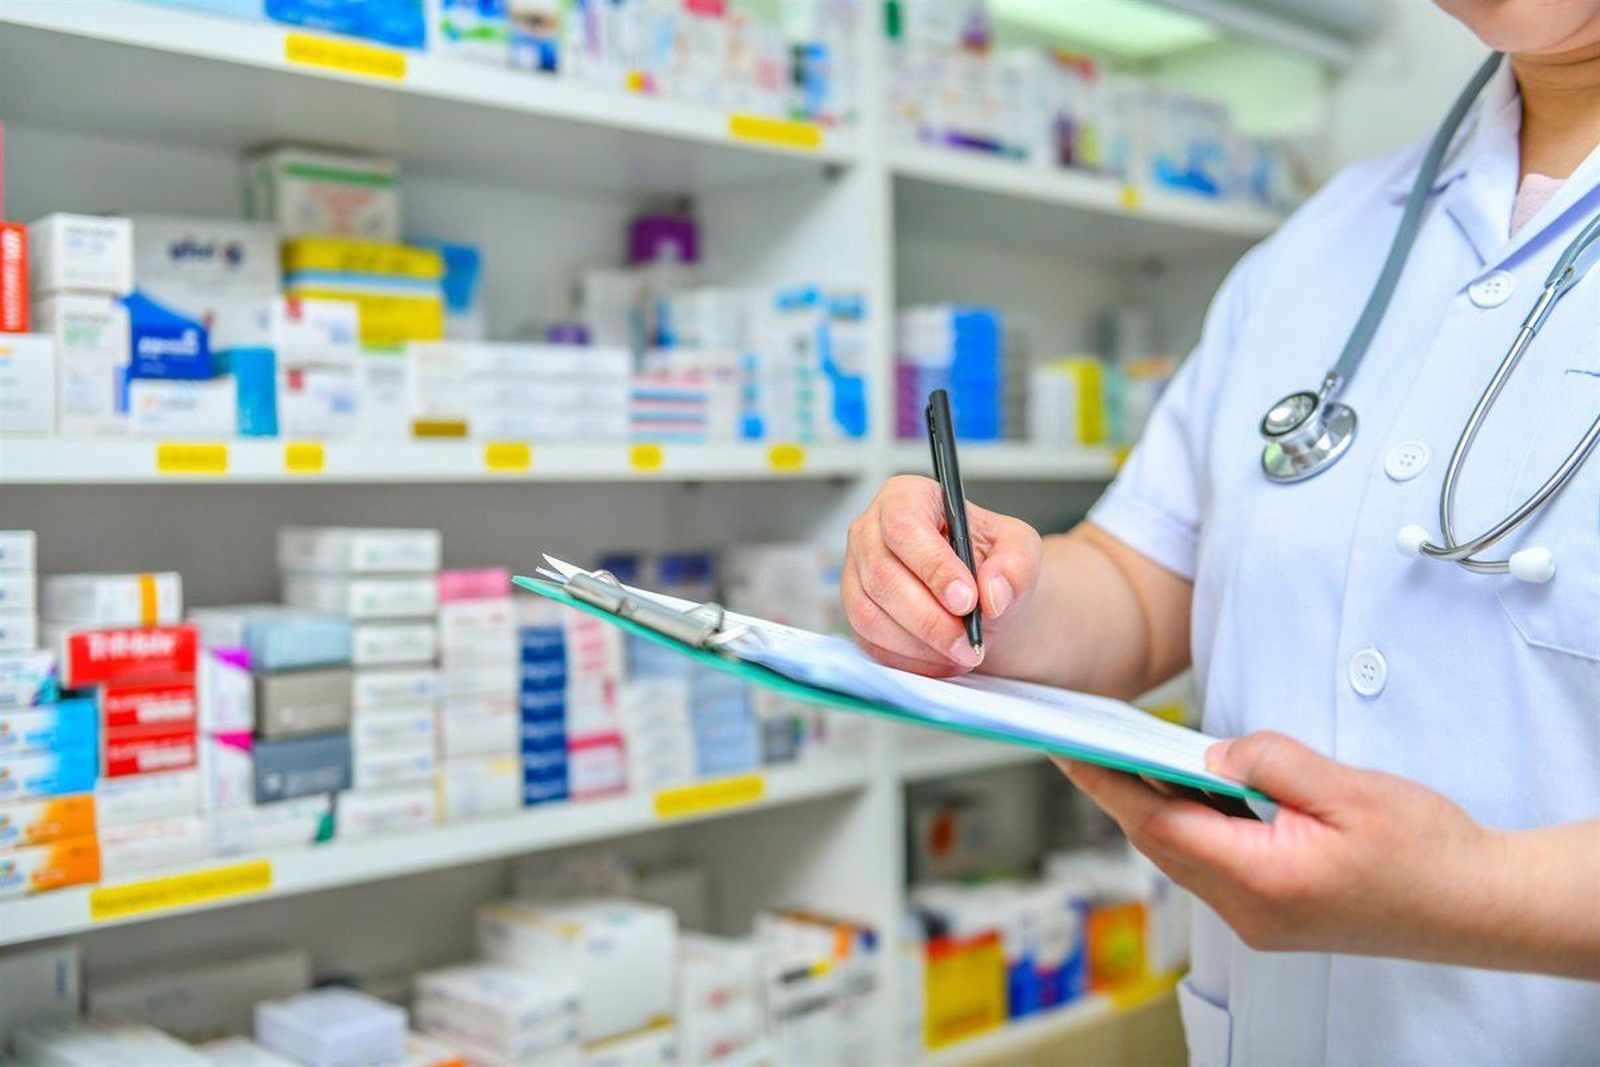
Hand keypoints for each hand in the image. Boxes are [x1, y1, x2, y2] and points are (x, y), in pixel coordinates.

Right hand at [842, 475, 1041, 676]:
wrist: (978, 596)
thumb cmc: (990, 561)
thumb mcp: (1018, 549)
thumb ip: (1015, 566)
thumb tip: (992, 594)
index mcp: (905, 497)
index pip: (904, 526)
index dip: (933, 566)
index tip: (966, 600)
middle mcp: (869, 531)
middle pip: (883, 575)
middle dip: (930, 618)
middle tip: (969, 641)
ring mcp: (854, 573)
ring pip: (871, 614)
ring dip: (920, 643)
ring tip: (962, 652)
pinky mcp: (854, 612)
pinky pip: (870, 642)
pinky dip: (910, 659)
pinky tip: (943, 658)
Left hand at [1058, 732, 1502, 960]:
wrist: (1480, 905)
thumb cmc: (1426, 849)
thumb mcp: (1348, 788)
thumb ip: (1272, 762)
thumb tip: (1212, 752)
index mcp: (1264, 879)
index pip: (1160, 825)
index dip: (1108, 784)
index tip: (1069, 751)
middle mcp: (1250, 911)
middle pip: (1162, 844)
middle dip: (1121, 792)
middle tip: (1086, 742)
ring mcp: (1260, 921)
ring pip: (1184, 857)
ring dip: (1157, 808)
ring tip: (1129, 756)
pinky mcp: (1273, 916)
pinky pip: (1212, 866)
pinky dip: (1193, 826)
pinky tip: (1193, 791)